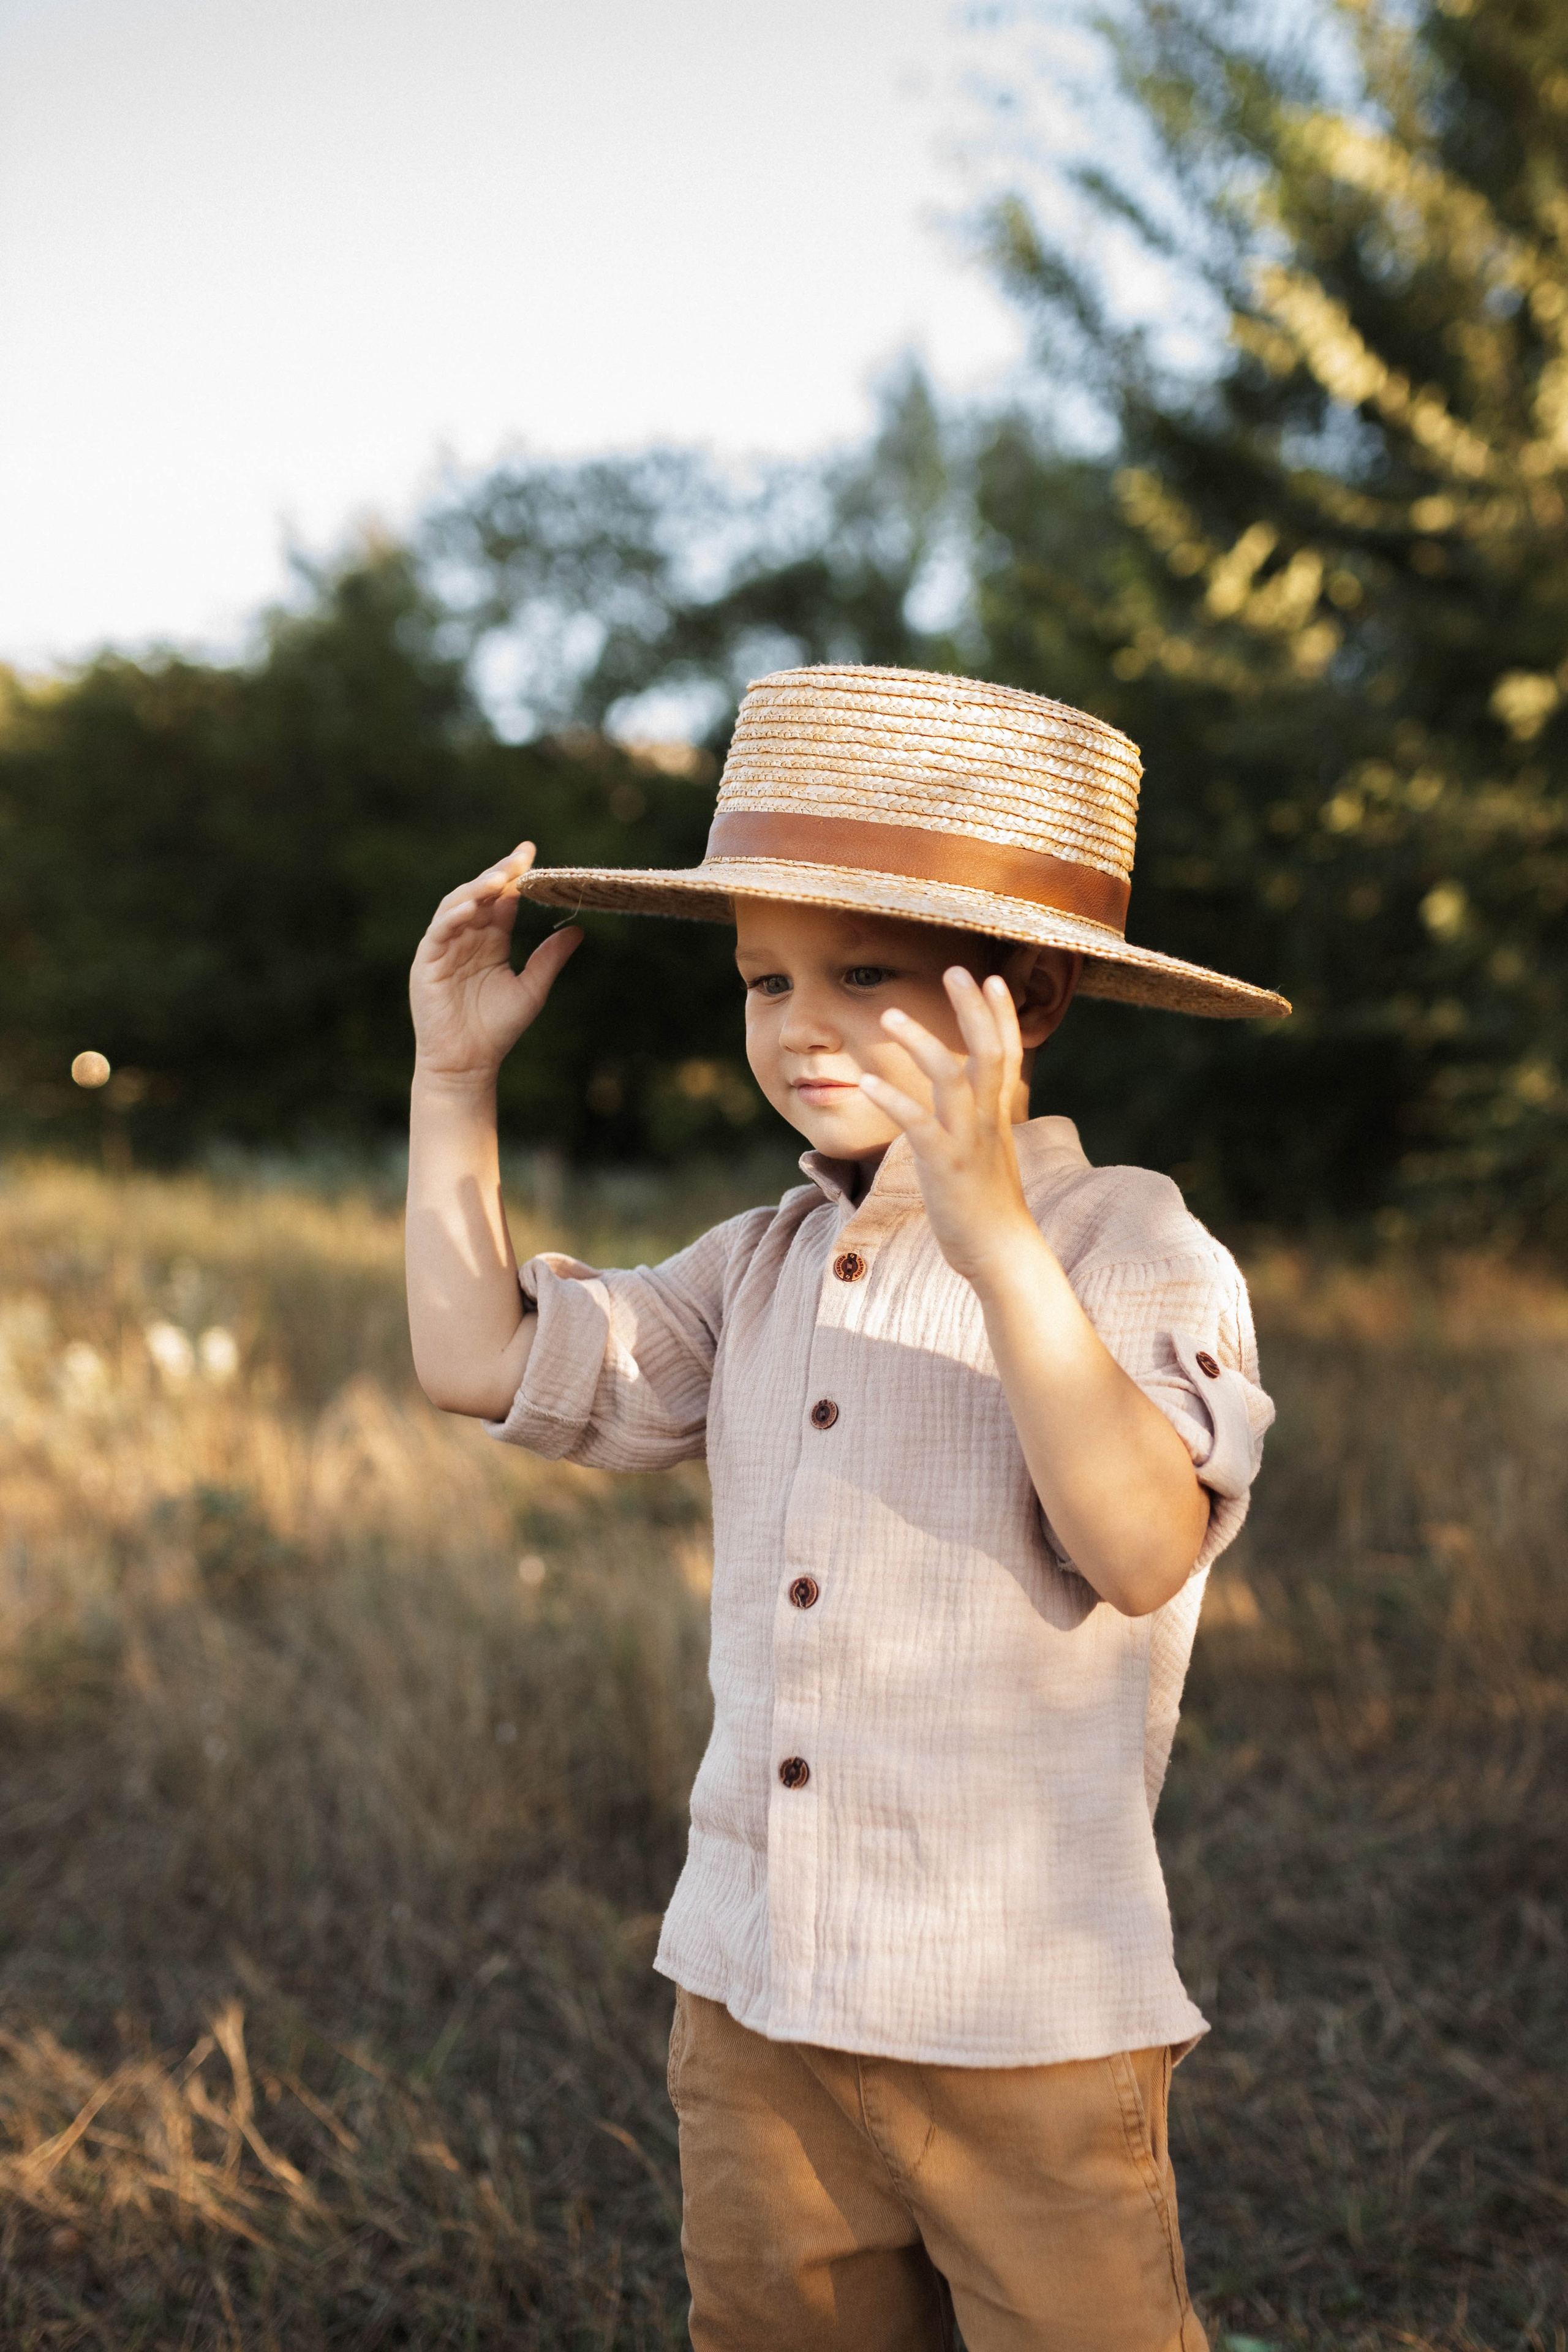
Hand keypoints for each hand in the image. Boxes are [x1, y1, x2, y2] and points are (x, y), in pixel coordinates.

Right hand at [410, 842, 581, 1083]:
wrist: (468, 1063)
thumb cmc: (497, 1029)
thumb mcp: (532, 989)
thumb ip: (550, 958)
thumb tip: (579, 929)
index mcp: (490, 941)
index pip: (503, 900)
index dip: (515, 878)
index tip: (531, 854)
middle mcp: (466, 938)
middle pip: (480, 895)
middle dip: (498, 875)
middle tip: (519, 859)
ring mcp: (444, 948)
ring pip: (457, 906)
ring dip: (477, 889)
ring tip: (500, 878)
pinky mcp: (427, 962)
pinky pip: (439, 931)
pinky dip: (454, 916)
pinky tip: (474, 906)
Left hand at [856, 968, 1037, 1288]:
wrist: (1002, 1254)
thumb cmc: (988, 1205)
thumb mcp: (988, 1153)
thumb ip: (979, 1122)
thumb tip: (970, 1103)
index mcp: (998, 1116)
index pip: (1007, 1053)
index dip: (1000, 1015)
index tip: (992, 978)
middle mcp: (988, 1121)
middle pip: (987, 1051)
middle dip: (972, 1009)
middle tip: (954, 969)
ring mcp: (968, 1143)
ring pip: (952, 1079)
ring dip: (921, 1043)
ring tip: (890, 1014)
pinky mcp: (945, 1167)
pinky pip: (919, 1125)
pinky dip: (892, 1100)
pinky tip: (865, 1082)